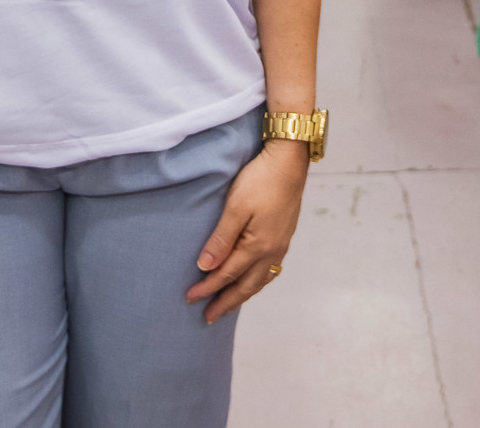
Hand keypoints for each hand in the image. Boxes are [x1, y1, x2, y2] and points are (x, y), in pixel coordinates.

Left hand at [186, 139, 308, 323]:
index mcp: (257, 246)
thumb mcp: (235, 207)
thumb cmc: (260, 180)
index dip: (207, 289)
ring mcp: (280, 245)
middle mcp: (271, 251)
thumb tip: (206, 267)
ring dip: (242, 295)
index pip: (227, 275)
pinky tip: (253, 281)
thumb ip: (221, 239)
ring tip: (229, 305)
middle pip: (245, 286)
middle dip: (226, 302)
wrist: (289, 162)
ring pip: (260, 281)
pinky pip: (269, 270)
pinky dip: (257, 282)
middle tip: (208, 317)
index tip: (190, 299)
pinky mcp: (284, 237)